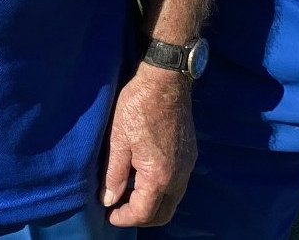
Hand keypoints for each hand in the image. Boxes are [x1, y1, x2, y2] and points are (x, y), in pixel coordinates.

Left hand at [101, 65, 194, 227]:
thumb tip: (108, 200)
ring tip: (128, 194)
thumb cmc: (138, 106)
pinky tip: (143, 177)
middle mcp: (179, 176)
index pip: (144, 213)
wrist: (166, 80)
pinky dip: (161, 190)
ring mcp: (188, 166)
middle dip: (141, 217)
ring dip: (152, 204)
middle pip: (163, 213)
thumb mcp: (118, 140)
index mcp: (159, 175)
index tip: (108, 214)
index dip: (124, 218)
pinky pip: (177, 184)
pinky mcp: (190, 155)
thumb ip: (114, 174)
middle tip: (118, 210)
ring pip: (172, 200)